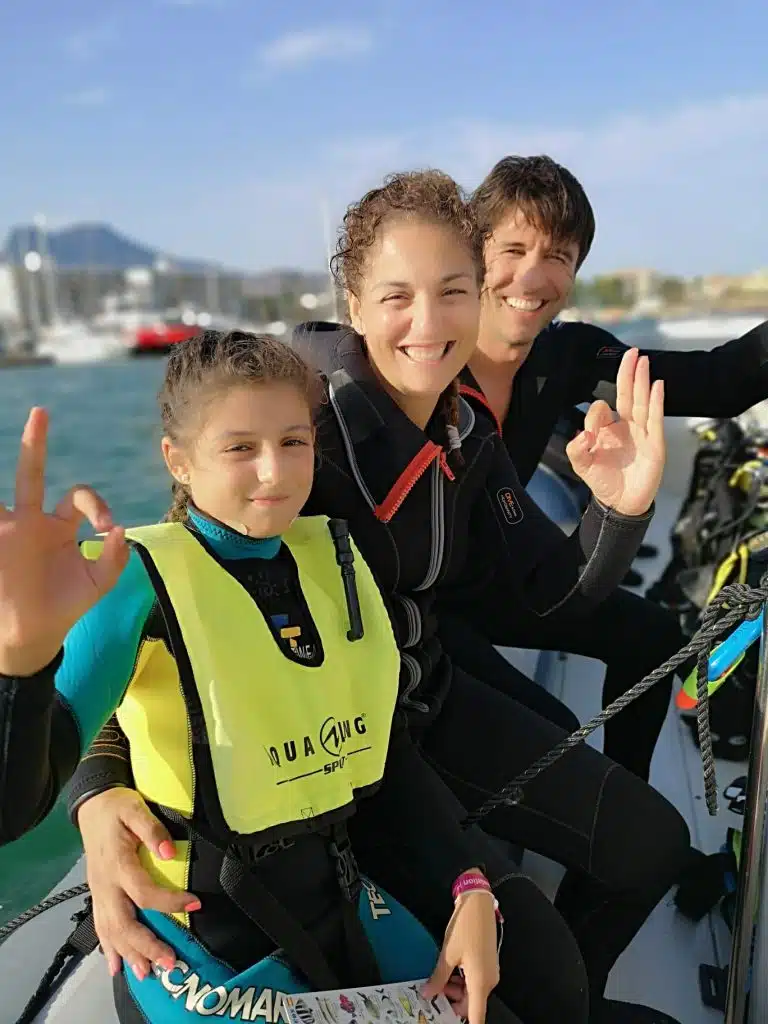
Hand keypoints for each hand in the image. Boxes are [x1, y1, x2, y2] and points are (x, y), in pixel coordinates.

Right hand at [0, 408, 128, 675]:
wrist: (30, 637)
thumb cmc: (65, 607)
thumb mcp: (98, 584)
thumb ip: (114, 559)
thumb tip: (120, 530)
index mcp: (61, 526)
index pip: (79, 496)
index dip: (96, 505)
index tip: (104, 526)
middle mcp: (32, 520)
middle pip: (32, 473)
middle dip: (35, 443)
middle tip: (41, 412)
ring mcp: (8, 530)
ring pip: (2, 489)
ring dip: (9, 463)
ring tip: (30, 427)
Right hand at [77, 787, 199, 979]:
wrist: (92, 804)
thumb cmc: (118, 807)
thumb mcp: (136, 809)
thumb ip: (152, 830)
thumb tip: (170, 852)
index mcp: (118, 864)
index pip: (144, 892)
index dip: (170, 902)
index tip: (196, 904)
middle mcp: (106, 884)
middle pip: (124, 923)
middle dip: (146, 946)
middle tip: (169, 962)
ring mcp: (100, 892)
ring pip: (111, 931)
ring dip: (129, 953)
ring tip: (147, 973)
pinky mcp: (98, 894)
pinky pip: (100, 927)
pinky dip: (109, 948)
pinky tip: (117, 965)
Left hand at [423, 891, 498, 1023]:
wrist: (478, 904)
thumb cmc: (466, 926)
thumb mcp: (448, 954)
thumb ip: (438, 978)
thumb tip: (428, 993)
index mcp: (481, 982)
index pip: (476, 1016)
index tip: (451, 1022)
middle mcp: (489, 980)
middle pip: (471, 1004)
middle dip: (452, 1002)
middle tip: (433, 994)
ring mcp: (489, 972)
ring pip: (471, 992)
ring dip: (455, 990)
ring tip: (438, 979)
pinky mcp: (487, 964)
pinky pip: (474, 980)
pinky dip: (461, 980)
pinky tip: (448, 971)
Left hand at [566, 348, 664, 515]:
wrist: (622, 503)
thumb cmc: (604, 482)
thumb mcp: (582, 465)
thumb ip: (576, 449)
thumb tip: (583, 434)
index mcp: (608, 429)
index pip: (603, 409)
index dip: (596, 412)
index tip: (592, 427)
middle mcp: (626, 427)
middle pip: (627, 394)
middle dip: (628, 373)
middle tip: (632, 352)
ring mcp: (642, 434)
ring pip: (641, 401)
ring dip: (642, 381)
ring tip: (643, 361)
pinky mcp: (655, 444)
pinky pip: (656, 419)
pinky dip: (656, 402)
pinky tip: (657, 385)